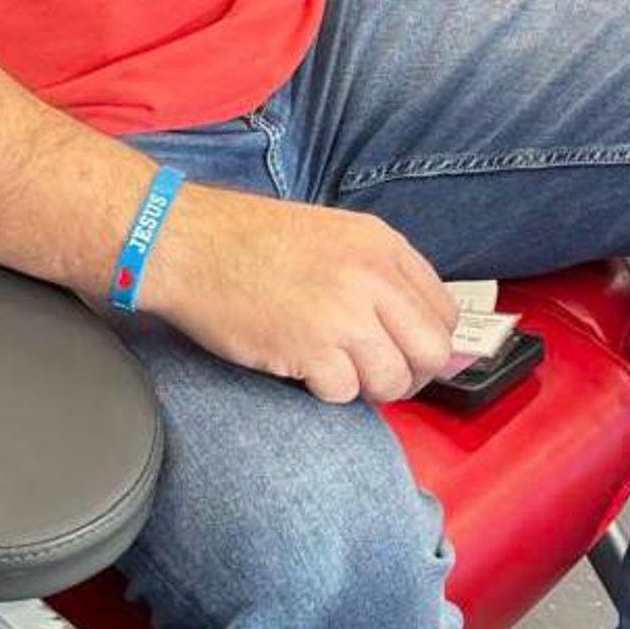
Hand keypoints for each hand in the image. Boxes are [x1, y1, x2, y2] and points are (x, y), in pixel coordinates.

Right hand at [142, 182, 456, 404]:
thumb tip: (411, 327)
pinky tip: (297, 362)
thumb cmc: (247, 240)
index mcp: (380, 242)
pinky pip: (345, 392)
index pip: (443, 310)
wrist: (186, 243)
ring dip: (364, 385)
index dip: (426, 342)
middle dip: (409, 374)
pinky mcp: (312, 348)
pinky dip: (323, 389)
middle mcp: (372, 275)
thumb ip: (376, 274)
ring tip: (328, 365)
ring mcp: (344, 313)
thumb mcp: (330, 236)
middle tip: (376, 376)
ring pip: (392, 380)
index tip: (404, 353)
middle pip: (431, 351)